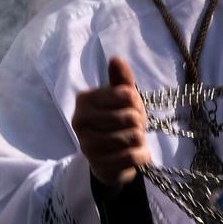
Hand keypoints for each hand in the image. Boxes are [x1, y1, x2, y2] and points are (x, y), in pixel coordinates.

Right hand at [71, 58, 149, 187]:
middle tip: (134, 126)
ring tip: (134, 139)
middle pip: (130, 116)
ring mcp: (87, 144)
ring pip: (131, 136)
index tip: (131, 106)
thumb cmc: (118, 121)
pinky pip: (131, 156)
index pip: (124, 94)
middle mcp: (80, 121)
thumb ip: (121, 79)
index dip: (135, 101)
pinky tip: (137, 152)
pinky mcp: (98, 164)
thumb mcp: (123, 99)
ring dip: (140, 139)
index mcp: (84, 100)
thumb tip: (116, 59)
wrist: (111, 158)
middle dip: (139, 122)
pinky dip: (141, 155)